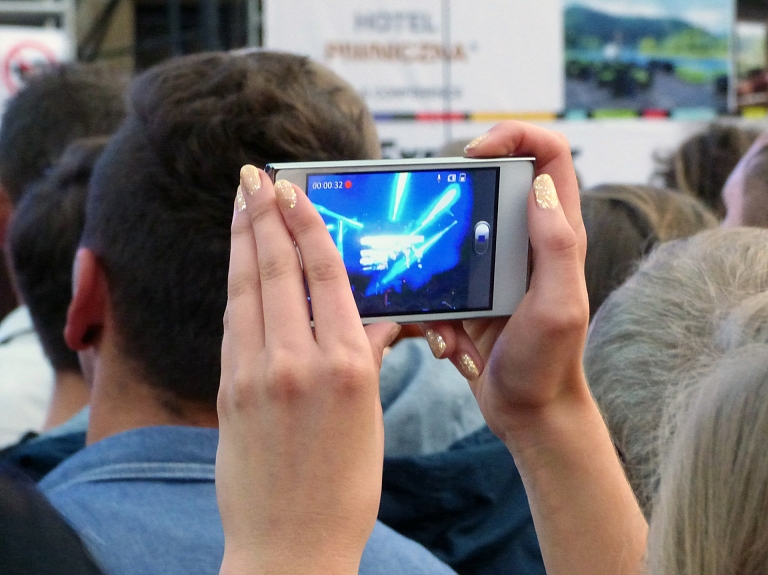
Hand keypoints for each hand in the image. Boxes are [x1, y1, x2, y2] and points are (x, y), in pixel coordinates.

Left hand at [216, 167, 399, 574]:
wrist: (291, 544)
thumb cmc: (344, 488)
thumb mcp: (370, 417)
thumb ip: (369, 357)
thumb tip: (377, 320)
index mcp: (348, 366)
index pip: (325, 275)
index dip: (307, 225)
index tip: (293, 191)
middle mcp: (299, 362)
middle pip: (279, 269)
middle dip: (265, 216)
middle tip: (255, 178)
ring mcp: (257, 375)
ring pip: (248, 289)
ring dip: (243, 240)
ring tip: (240, 203)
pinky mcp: (229, 391)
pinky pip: (233, 324)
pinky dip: (235, 285)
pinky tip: (236, 263)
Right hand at [422, 122, 646, 574]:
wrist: (528, 411)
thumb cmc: (548, 363)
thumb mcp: (559, 305)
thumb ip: (556, 245)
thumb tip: (538, 185)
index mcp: (556, 234)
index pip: (549, 155)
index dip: (515, 136)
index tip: (475, 153)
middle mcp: (527, 240)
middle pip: (491, 185)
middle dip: (457, 205)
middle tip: (436, 229)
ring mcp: (496, 265)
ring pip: (454, 235)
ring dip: (438, 273)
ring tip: (449, 320)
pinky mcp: (471, 291)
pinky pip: (438, 281)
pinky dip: (435, 313)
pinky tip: (450, 346)